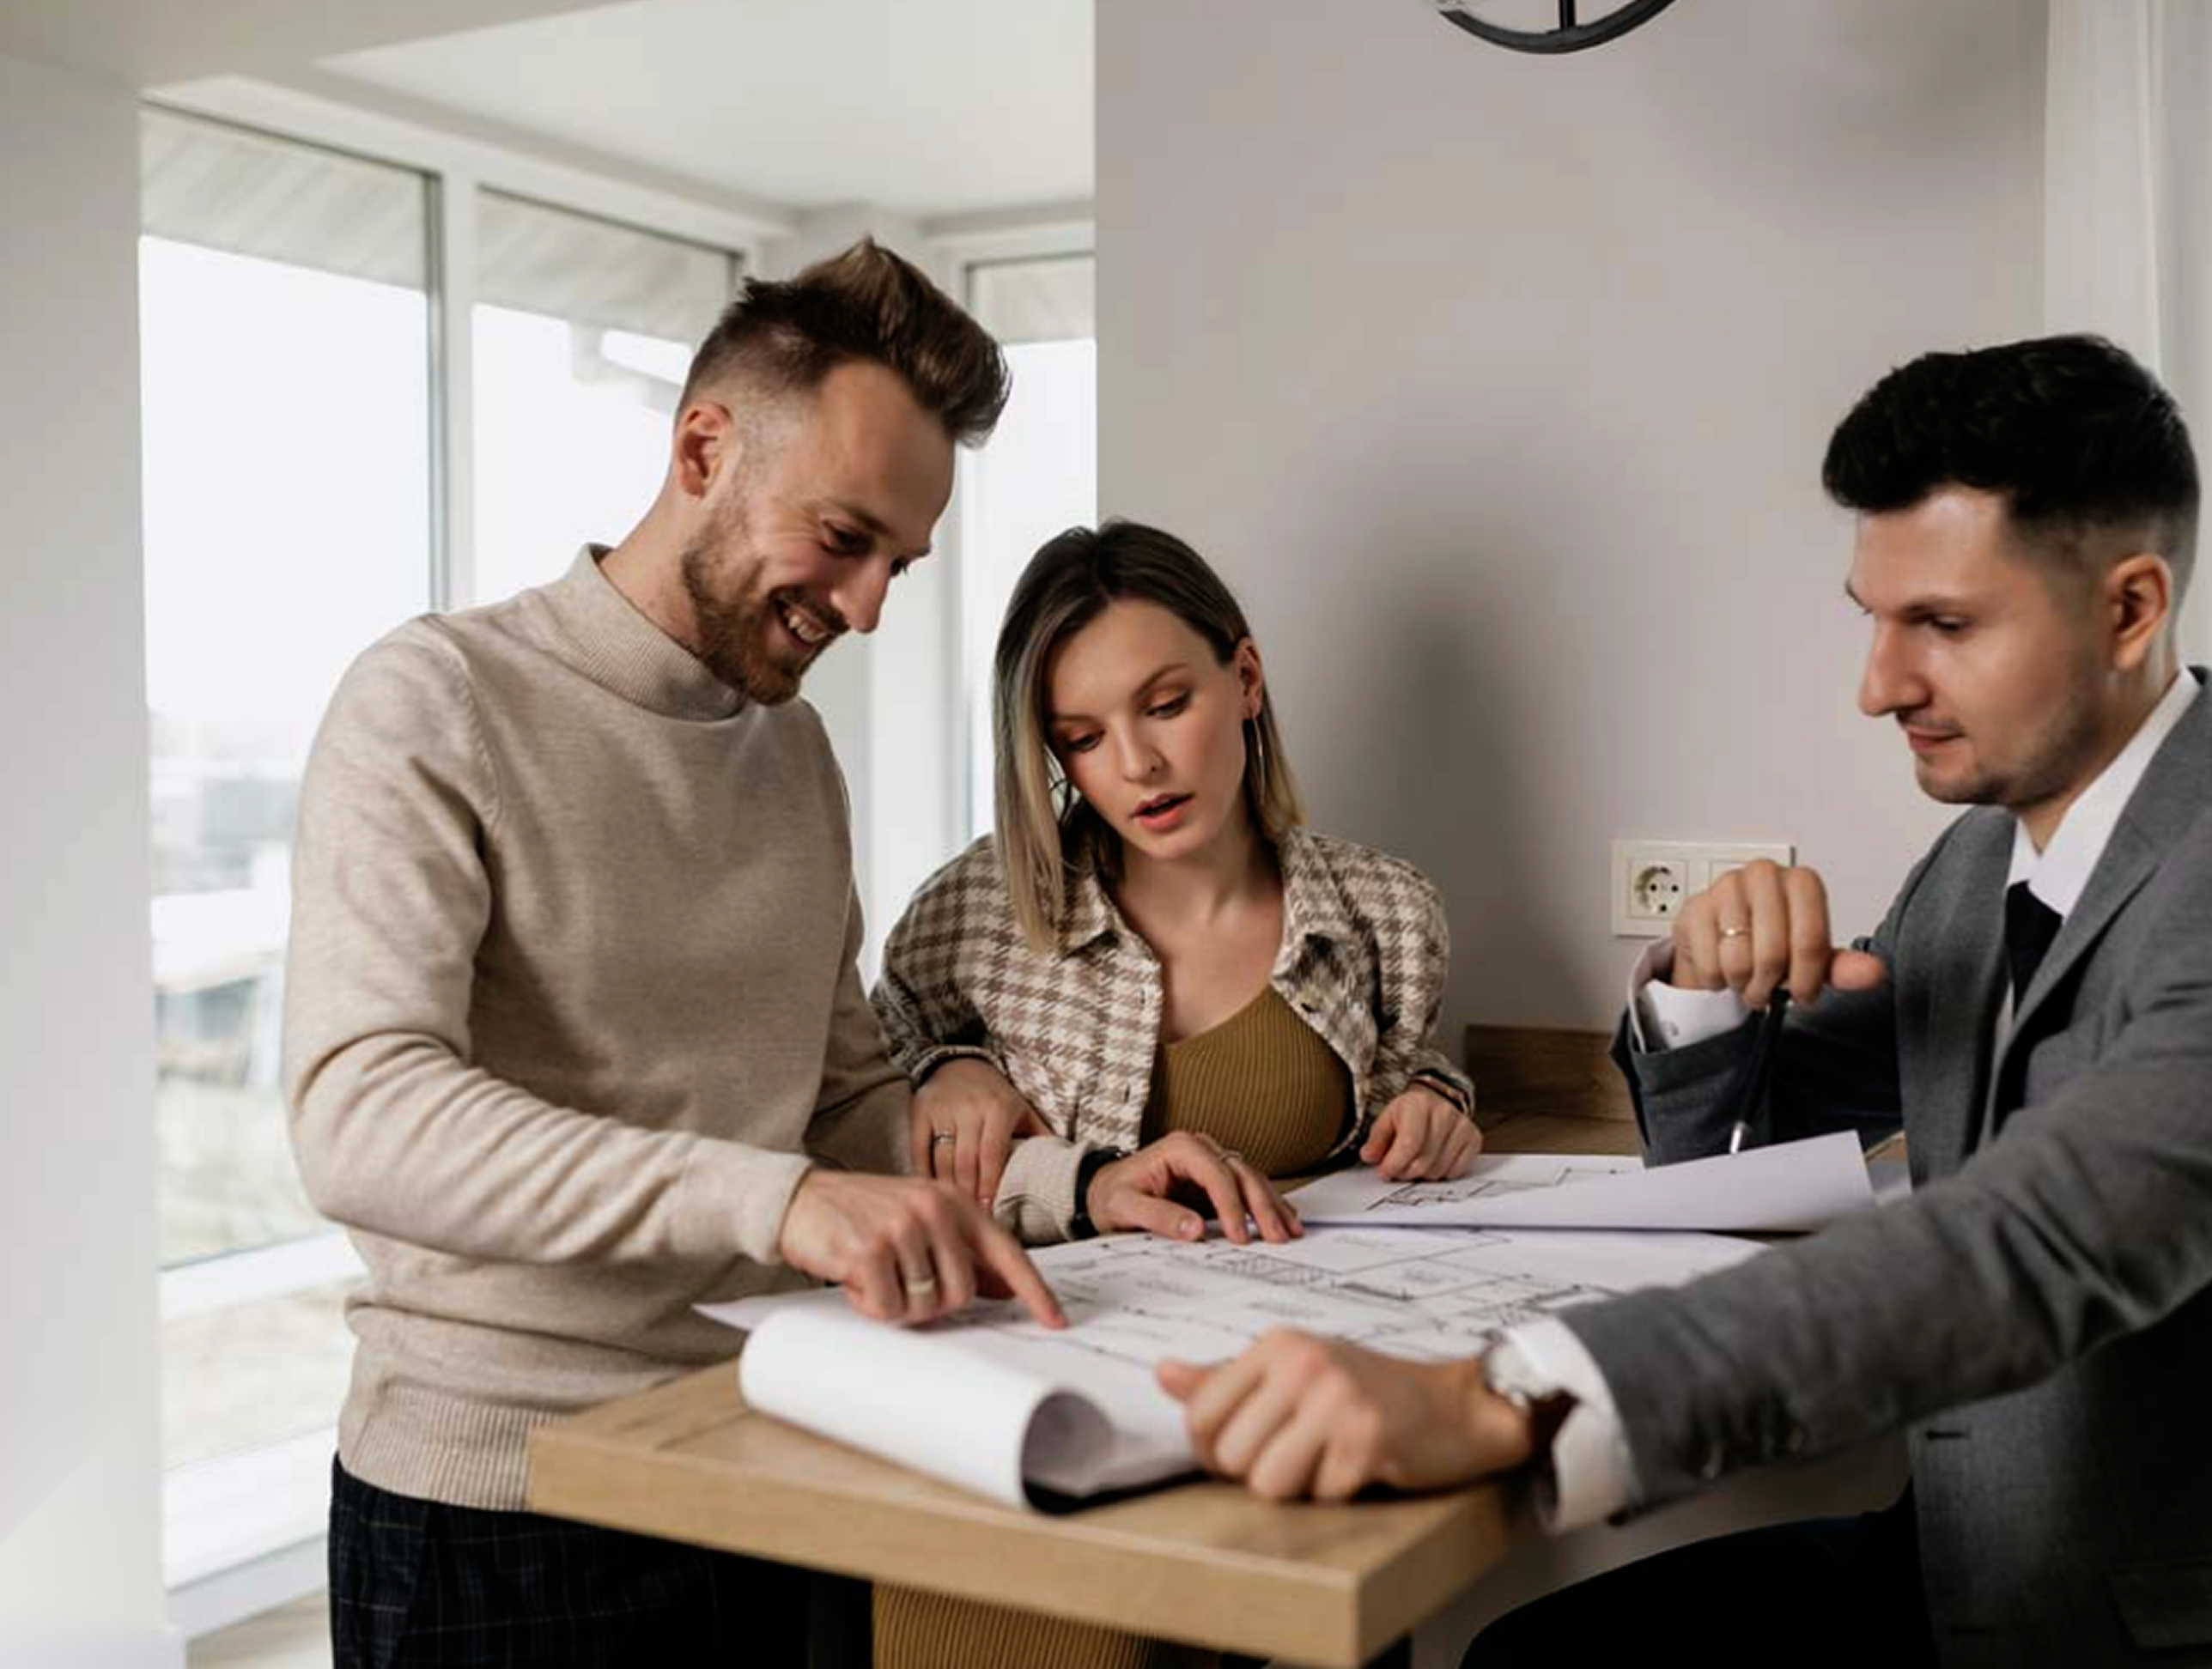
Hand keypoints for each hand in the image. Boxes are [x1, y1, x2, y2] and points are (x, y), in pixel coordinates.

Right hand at [777, 1169, 1065, 1328]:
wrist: (800, 1197)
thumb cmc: (863, 1213)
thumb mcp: (920, 1219)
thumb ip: (962, 1250)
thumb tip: (1004, 1288)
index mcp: (954, 1202)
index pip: (1006, 1252)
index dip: (1033, 1290)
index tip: (1055, 1320)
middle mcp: (934, 1209)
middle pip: (961, 1294)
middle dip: (931, 1303)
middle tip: (900, 1283)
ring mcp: (902, 1228)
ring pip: (924, 1307)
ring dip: (896, 1305)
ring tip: (874, 1275)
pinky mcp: (869, 1252)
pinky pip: (888, 1309)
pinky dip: (870, 1306)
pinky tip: (854, 1279)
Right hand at [910, 1059, 1049, 1205]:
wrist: (959, 1065)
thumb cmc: (995, 1096)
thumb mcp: (1023, 1110)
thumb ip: (1040, 1137)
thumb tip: (1060, 1170)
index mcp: (999, 1108)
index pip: (992, 1154)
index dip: (990, 1184)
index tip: (990, 1209)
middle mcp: (970, 1108)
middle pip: (966, 1161)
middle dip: (970, 1193)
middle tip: (972, 1216)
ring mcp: (943, 1109)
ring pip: (942, 1159)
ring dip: (949, 1188)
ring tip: (955, 1209)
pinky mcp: (921, 1112)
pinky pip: (919, 1150)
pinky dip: (924, 1173)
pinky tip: (933, 1190)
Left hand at [1085, 1131, 1301, 1245]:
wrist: (1103, 1191)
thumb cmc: (1111, 1196)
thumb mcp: (1125, 1207)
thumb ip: (1158, 1216)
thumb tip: (1194, 1230)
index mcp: (1179, 1148)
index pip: (1217, 1175)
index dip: (1232, 1207)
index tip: (1240, 1238)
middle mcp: (1200, 1148)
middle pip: (1242, 1174)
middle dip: (1262, 1206)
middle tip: (1277, 1237)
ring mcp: (1211, 1161)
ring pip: (1252, 1179)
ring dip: (1272, 1206)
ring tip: (1290, 1231)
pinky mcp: (1216, 1179)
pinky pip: (1248, 1189)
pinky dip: (1267, 1205)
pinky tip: (1283, 1219)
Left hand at [1157, 1331, 1531, 1500]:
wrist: (1457, 1406)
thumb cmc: (1368, 1391)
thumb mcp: (1293, 1371)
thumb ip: (1225, 1379)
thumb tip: (1160, 1374)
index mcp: (1276, 1346)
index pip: (1201, 1416)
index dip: (1215, 1451)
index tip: (1247, 1450)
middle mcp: (1302, 1364)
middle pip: (1232, 1457)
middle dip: (1260, 1472)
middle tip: (1301, 1456)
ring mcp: (1336, 1400)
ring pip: (1268, 1484)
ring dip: (1299, 1489)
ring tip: (1329, 1461)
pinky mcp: (1368, 1439)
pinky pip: (1320, 1497)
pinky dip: (1339, 1494)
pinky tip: (1362, 1467)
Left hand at [1359, 1085, 1480, 1179]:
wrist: (1434, 1101)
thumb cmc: (1408, 1113)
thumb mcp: (1386, 1121)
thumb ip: (1376, 1140)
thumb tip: (1369, 1156)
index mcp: (1418, 1104)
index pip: (1408, 1144)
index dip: (1394, 1164)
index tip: (1384, 1172)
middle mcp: (1443, 1112)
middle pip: (1423, 1161)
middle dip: (1405, 1172)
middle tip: (1397, 1169)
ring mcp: (1462, 1125)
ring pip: (1439, 1169)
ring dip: (1423, 1174)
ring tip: (1415, 1162)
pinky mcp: (1473, 1138)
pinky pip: (1456, 1171)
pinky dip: (1442, 1173)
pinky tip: (1433, 1161)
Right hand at [1671, 859, 1886, 1008]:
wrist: (1721, 935)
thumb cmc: (1771, 941)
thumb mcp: (1813, 957)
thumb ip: (1844, 966)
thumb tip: (1873, 972)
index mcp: (1802, 882)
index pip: (1809, 941)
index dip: (1806, 979)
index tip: (1803, 993)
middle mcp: (1764, 874)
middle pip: (1773, 954)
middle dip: (1770, 984)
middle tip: (1768, 988)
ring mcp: (1726, 886)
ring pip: (1738, 961)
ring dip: (1742, 983)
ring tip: (1746, 977)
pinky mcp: (1694, 907)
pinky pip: (1709, 964)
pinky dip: (1716, 979)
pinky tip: (1722, 967)